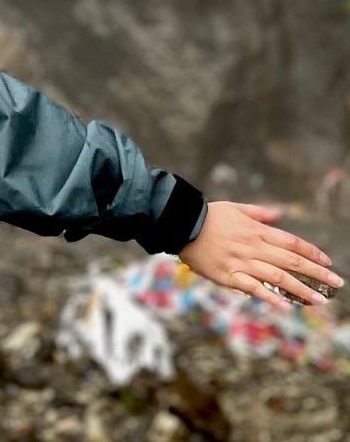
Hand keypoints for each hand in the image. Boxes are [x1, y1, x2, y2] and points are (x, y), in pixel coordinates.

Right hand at [179, 200, 342, 310]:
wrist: (181, 224)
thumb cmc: (209, 215)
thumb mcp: (235, 208)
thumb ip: (259, 213)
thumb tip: (279, 213)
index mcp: (257, 231)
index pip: (292, 242)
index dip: (311, 253)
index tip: (327, 263)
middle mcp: (254, 247)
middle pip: (291, 261)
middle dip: (316, 274)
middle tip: (336, 284)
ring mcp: (242, 262)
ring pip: (278, 278)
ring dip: (301, 290)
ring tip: (320, 301)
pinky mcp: (229, 276)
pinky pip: (254, 288)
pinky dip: (271, 298)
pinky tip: (286, 307)